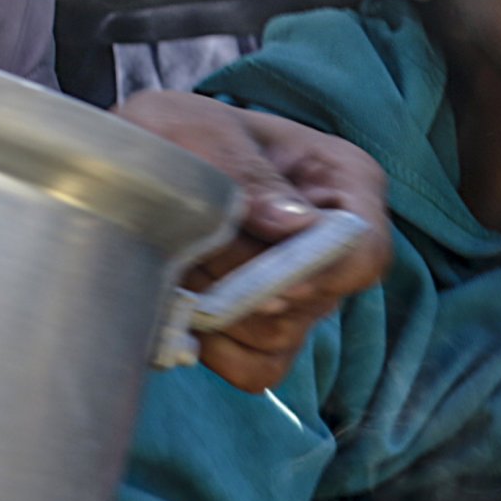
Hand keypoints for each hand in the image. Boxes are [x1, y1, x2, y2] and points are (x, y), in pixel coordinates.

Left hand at [110, 94, 391, 389]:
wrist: (136, 159)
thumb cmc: (177, 132)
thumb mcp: (200, 132)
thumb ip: (247, 175)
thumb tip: (293, 225)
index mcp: (345, 181)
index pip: (364, 251)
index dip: (318, 273)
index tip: (263, 279)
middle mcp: (337, 243)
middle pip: (314, 299)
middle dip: (243, 285)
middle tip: (186, 249)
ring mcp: (306, 291)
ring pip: (280, 335)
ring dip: (218, 310)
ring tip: (176, 263)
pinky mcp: (271, 328)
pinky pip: (259, 368)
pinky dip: (217, 349)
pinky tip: (184, 309)